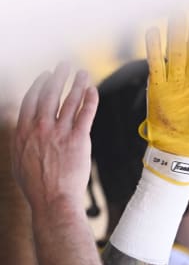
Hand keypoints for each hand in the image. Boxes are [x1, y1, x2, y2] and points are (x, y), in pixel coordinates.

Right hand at [13, 64, 97, 211]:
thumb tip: (21, 134)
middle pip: (50, 94)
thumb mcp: (19, 160)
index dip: (39, 84)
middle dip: (58, 76)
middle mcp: (40, 127)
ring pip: (69, 100)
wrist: (52, 199)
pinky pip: (85, 113)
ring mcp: (59, 132)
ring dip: (77, 83)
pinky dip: (90, 99)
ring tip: (82, 73)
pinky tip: (93, 90)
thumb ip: (21, 142)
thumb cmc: (36, 185)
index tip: (45, 75)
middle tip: (64, 65)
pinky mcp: (78, 139)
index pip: (31, 99)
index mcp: (23, 131)